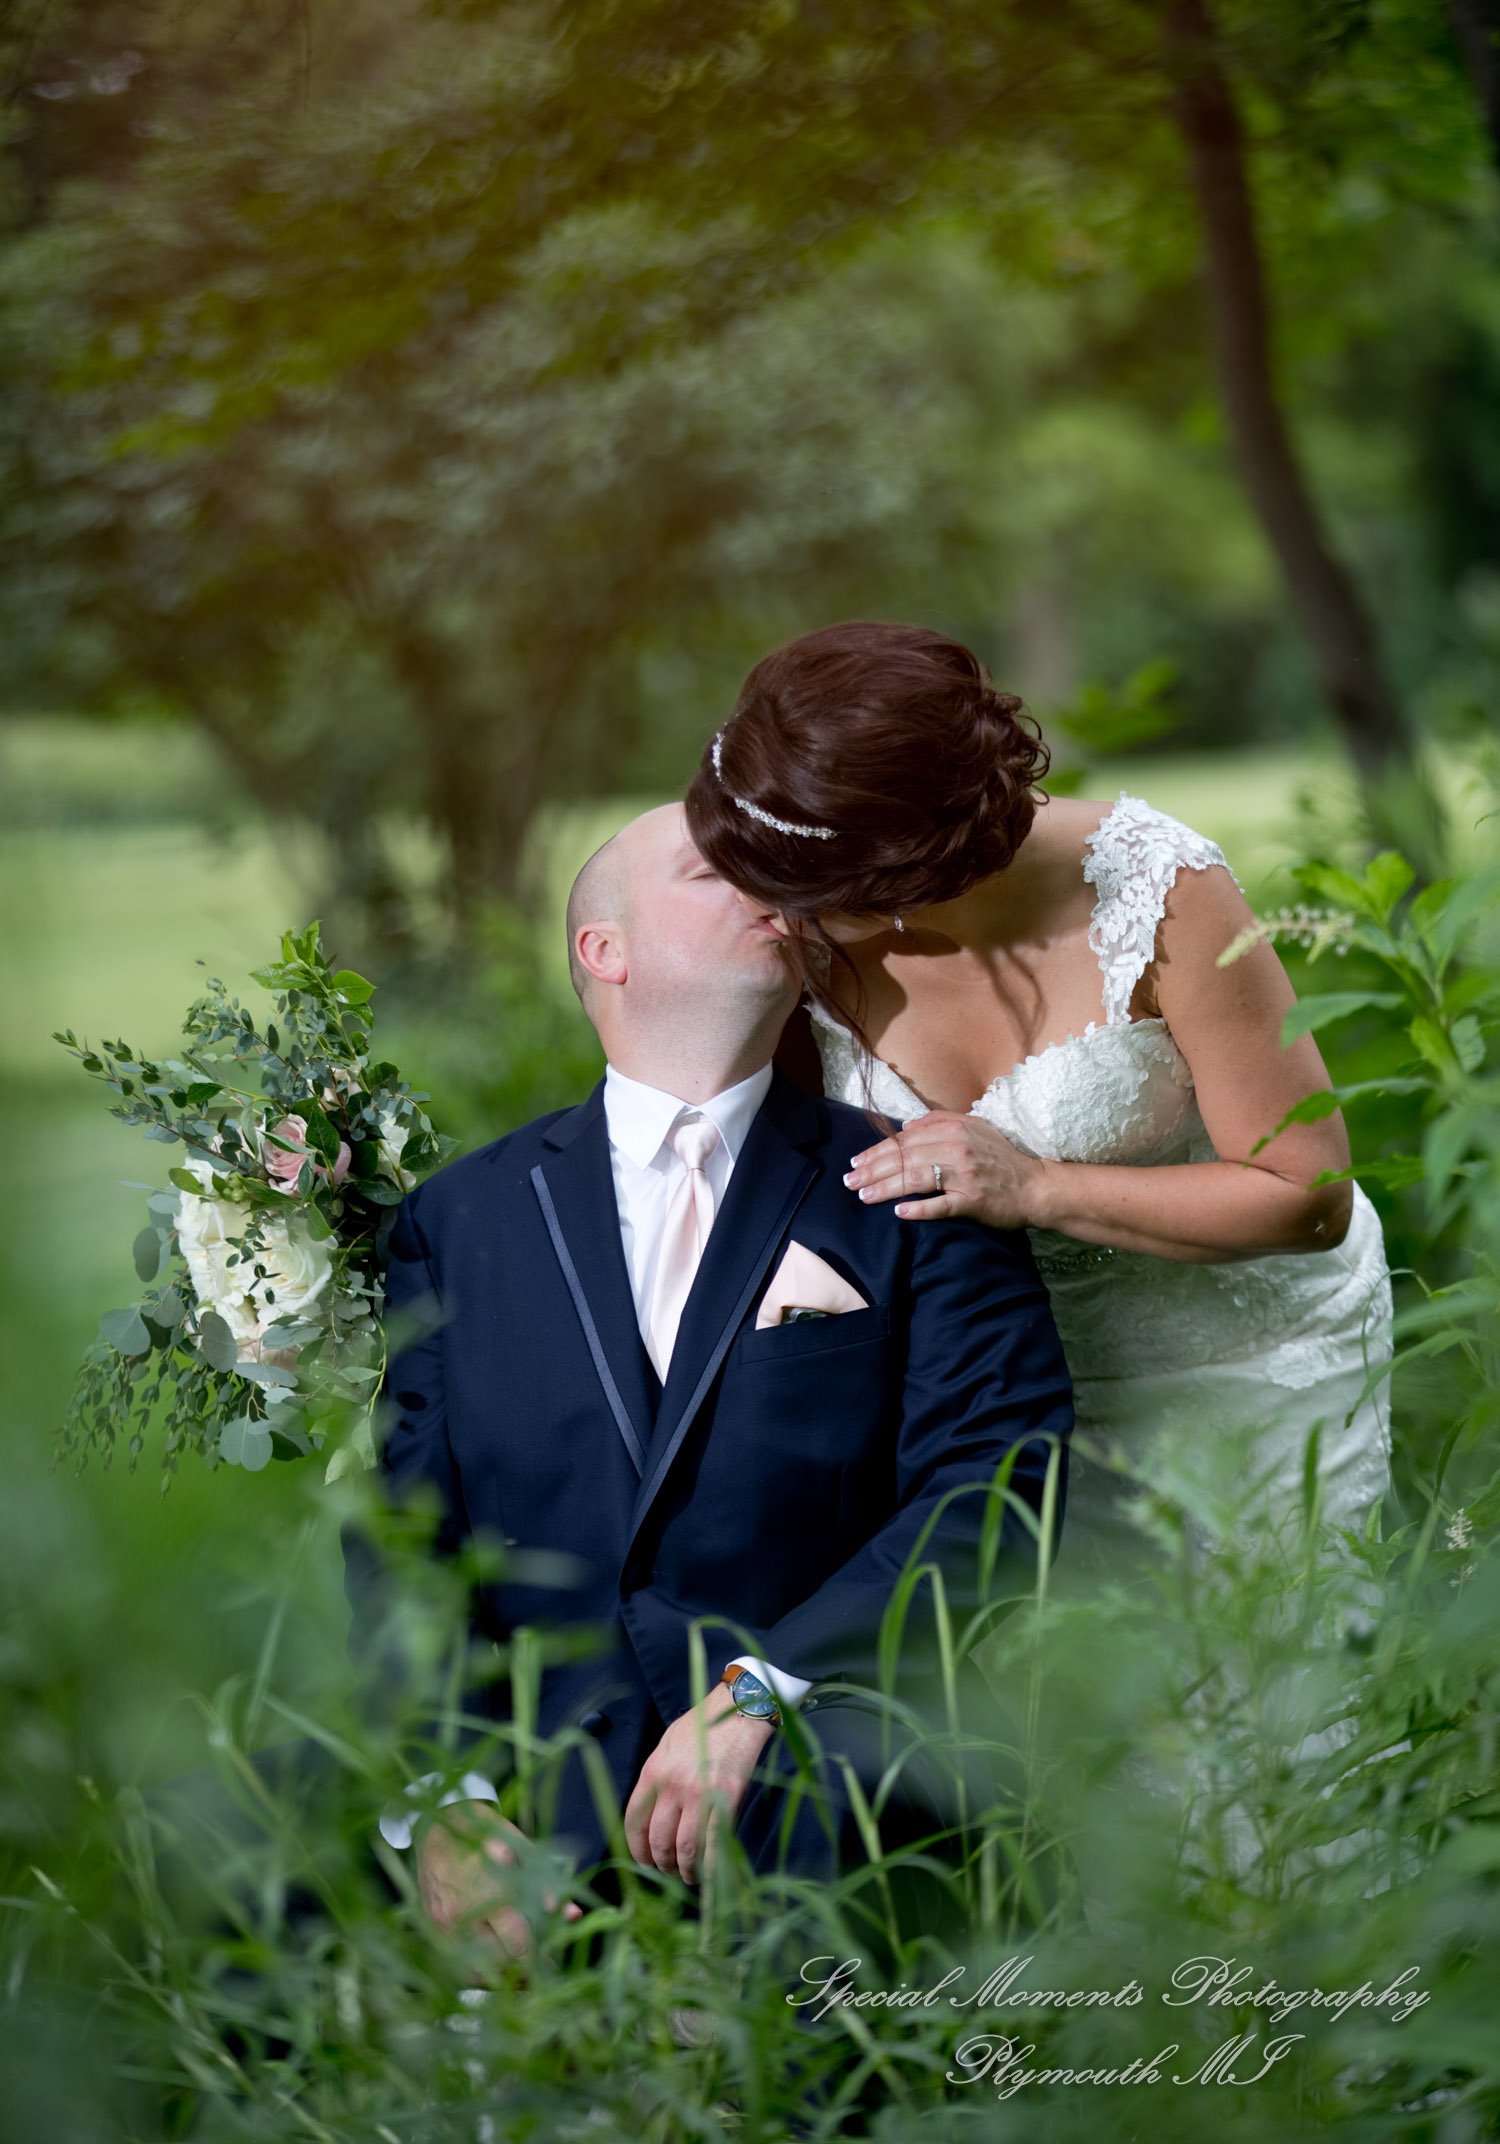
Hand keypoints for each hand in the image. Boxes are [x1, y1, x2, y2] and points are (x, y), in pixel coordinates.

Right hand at [415, 1800, 581, 1957]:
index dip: (538, 1957)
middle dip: (522, 1969)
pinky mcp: (432, 1929)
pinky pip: (455, 1963)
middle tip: (541, 1967)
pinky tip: (493, 1964)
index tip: (552, 1962)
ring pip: (475, 1970)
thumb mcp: (519, 1846)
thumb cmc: (481, 1830)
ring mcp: (443, 1925)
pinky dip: (476, 1970)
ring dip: (499, 1973)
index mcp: (487, 1889)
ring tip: (520, 1971)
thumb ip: (544, 1882)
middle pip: (498, 1961)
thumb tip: (569, 1914)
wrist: (435, 1824)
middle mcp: (462, 1913)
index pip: (517, 1940)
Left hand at [624, 1685, 772, 1883]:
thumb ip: (655, 1779)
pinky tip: (708, 1872)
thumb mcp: (665, 1746)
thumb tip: (649, 1815)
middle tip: (670, 1872)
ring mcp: (699, 1794)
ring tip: (689, 1876)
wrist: (738, 1711)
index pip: (634, 1822)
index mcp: (652, 1773)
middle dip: (662, 1865)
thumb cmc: (702, 1726)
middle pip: (659, 1842)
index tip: (644, 1861)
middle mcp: (672, 1786)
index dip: (637, 1850)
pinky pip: (713, 1845)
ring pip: (685, 1849)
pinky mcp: (727, 1799)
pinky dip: (709, 1866)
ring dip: (685, 1870)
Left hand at [845, 1112, 1048, 1228]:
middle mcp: (958, 1149)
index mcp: (955, 1130)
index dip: (878, 1151)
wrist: (1035, 1185)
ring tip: (864, 1195)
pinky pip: (941, 1205)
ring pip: (917, 1179)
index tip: (856, 1161)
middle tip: (849, 1181)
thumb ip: (940, 1122)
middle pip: (906, 1159)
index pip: (906, 1141)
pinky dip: (919, 1209)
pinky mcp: (974, 1201)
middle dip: (873, 1170)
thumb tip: (906, 1128)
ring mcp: (966, 1176)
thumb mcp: (975, 1128)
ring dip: (886, 1188)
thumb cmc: (1001, 1158)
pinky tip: (899, 1212)